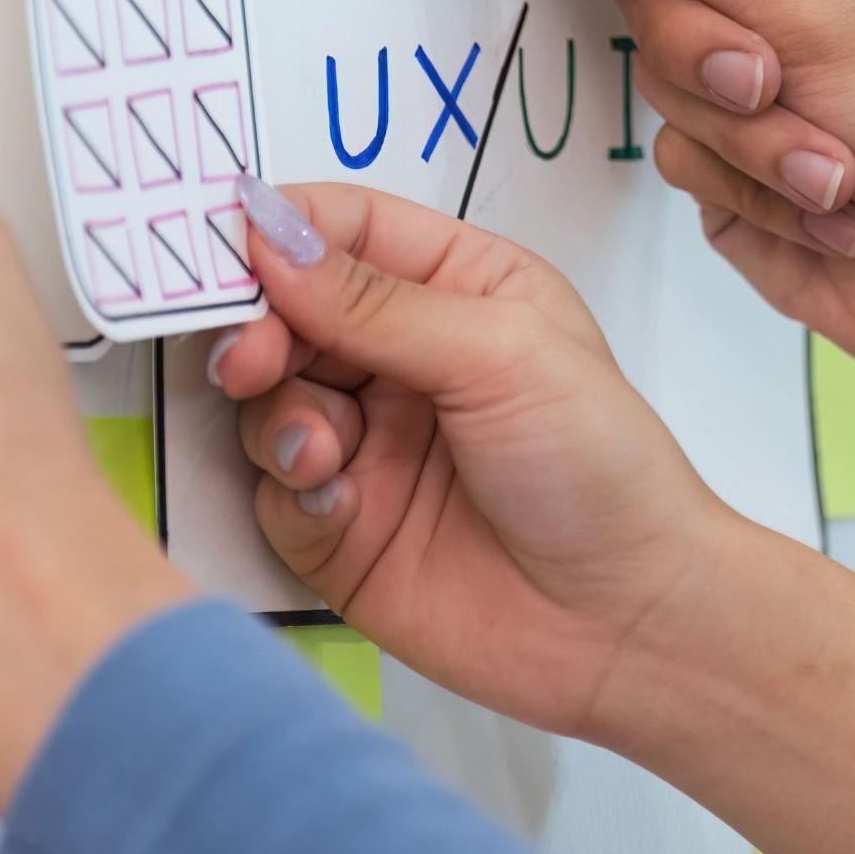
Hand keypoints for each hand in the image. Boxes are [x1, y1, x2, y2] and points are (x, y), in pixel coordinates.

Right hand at [215, 176, 854, 853]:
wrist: (628, 626)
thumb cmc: (597, 464)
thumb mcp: (499, 352)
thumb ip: (374, 301)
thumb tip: (270, 232)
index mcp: (452, 285)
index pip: (344, 228)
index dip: (281, 227)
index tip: (226, 240)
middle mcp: (398, 355)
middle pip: (285, 309)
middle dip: (257, 327)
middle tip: (251, 358)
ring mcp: (365, 440)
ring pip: (266, 398)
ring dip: (276, 415)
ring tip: (322, 450)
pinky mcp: (338, 524)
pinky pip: (272, 488)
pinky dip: (289, 490)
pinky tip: (337, 505)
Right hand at [529, 0, 854, 391]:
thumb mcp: (807, 10)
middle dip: (707, 49)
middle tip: (767, 79)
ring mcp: (743, 58)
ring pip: (655, 68)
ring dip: (739, 130)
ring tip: (823, 157)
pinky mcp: (720, 139)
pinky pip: (668, 142)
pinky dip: (740, 176)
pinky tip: (815, 194)